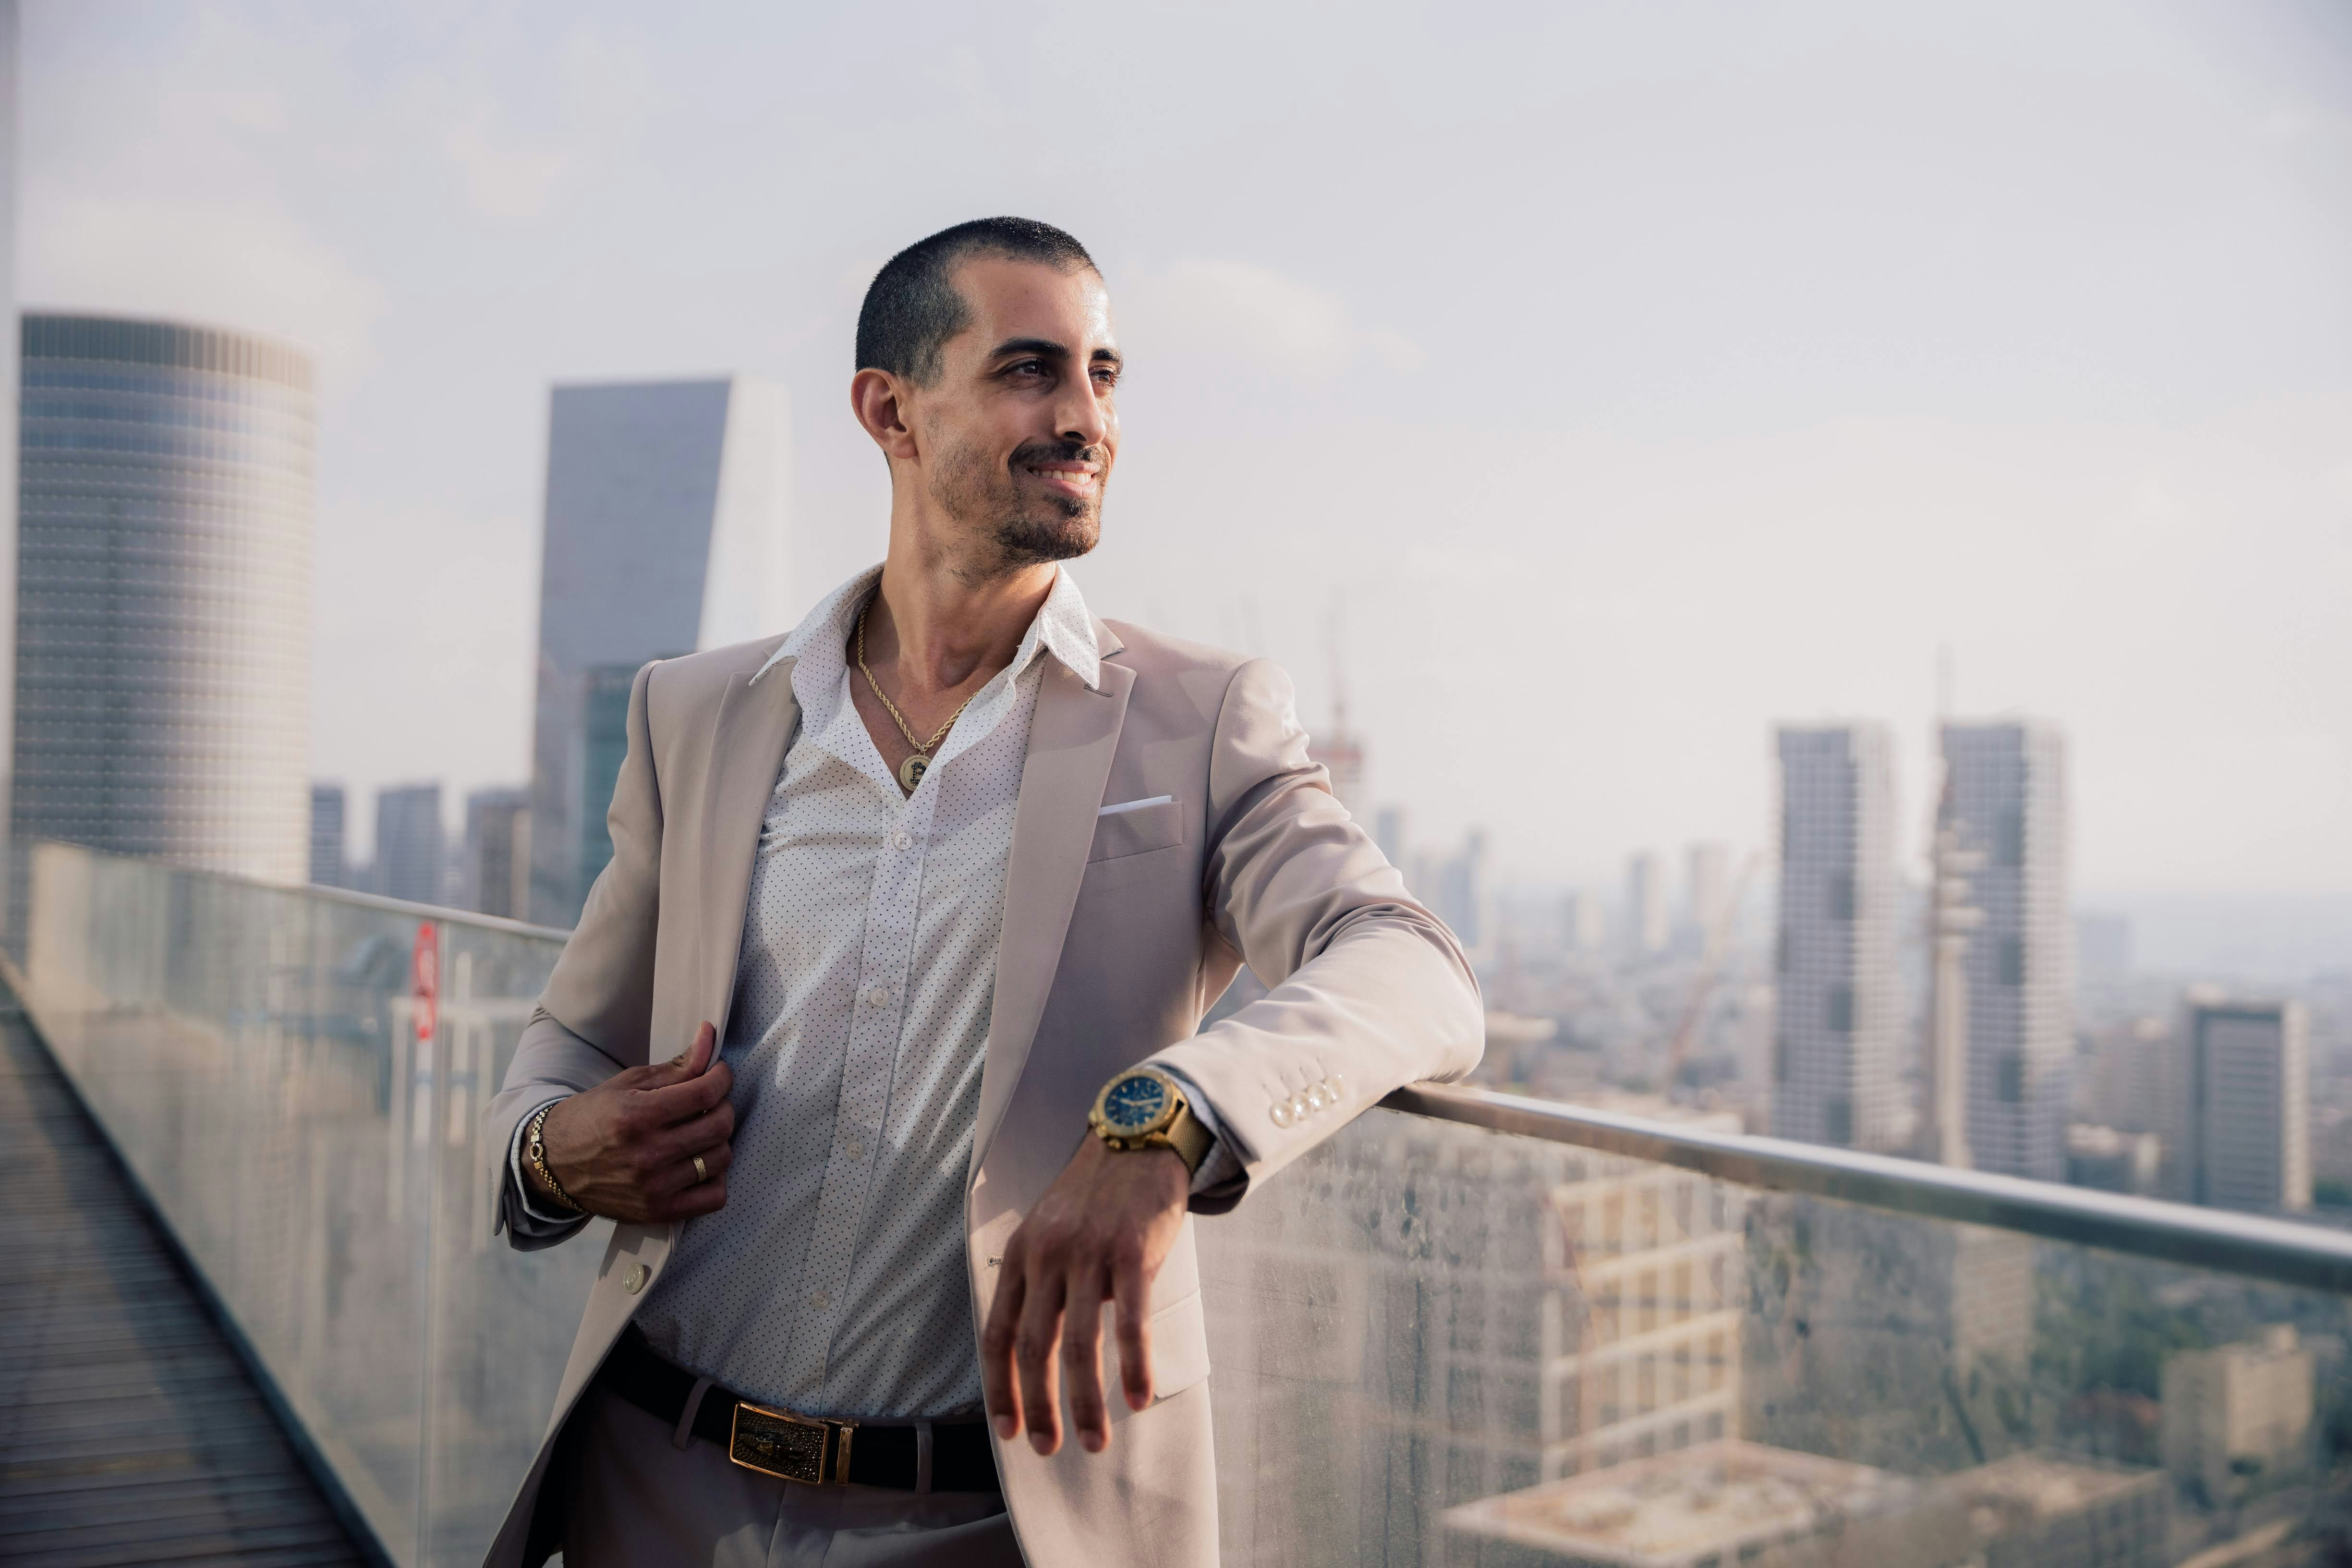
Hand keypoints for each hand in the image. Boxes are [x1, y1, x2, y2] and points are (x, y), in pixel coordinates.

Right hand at [532, 1022, 734, 1223]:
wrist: (554, 1164)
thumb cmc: (592, 1117)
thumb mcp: (627, 1083)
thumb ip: (676, 1067)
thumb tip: (709, 1038)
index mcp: (636, 1116)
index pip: (704, 1094)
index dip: (722, 1078)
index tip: (719, 1073)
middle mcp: (646, 1154)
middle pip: (718, 1126)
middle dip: (723, 1106)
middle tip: (709, 1102)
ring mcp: (653, 1187)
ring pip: (720, 1159)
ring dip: (719, 1140)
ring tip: (700, 1132)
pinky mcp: (657, 1211)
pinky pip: (714, 1197)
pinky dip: (715, 1178)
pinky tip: (699, 1164)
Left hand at [980, 1135, 1187, 1456]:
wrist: (1137, 1141)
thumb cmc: (1095, 1197)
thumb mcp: (1050, 1232)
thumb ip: (1042, 1283)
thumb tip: (1044, 1352)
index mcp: (1020, 1255)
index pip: (998, 1335)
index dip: (1000, 1389)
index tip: (1008, 1431)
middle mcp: (1047, 1256)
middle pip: (1034, 1347)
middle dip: (1041, 1406)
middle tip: (1051, 1448)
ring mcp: (1089, 1253)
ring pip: (1081, 1344)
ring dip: (1086, 1402)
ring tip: (1095, 1440)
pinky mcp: (1132, 1252)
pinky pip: (1131, 1322)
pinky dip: (1134, 1367)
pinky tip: (1139, 1398)